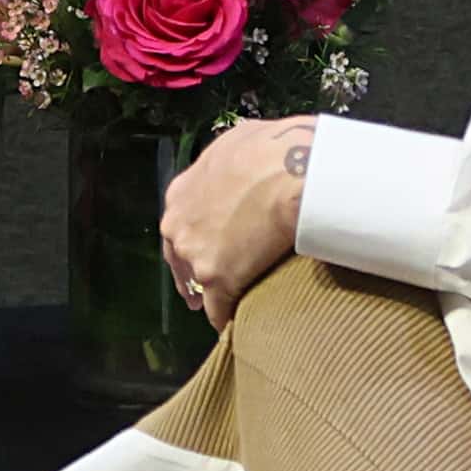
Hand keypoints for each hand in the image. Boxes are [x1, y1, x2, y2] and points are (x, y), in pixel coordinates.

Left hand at [162, 116, 319, 322]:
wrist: (292, 172)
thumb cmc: (273, 149)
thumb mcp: (239, 144)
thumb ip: (229, 164)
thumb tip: (245, 162)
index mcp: (180, 194)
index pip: (179, 227)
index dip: (194, 242)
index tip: (202, 256)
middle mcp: (178, 226)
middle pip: (181, 259)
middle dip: (195, 274)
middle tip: (205, 293)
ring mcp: (195, 254)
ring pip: (199, 286)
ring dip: (215, 296)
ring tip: (231, 307)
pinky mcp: (217, 280)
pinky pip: (218, 309)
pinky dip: (228, 318)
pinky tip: (237, 326)